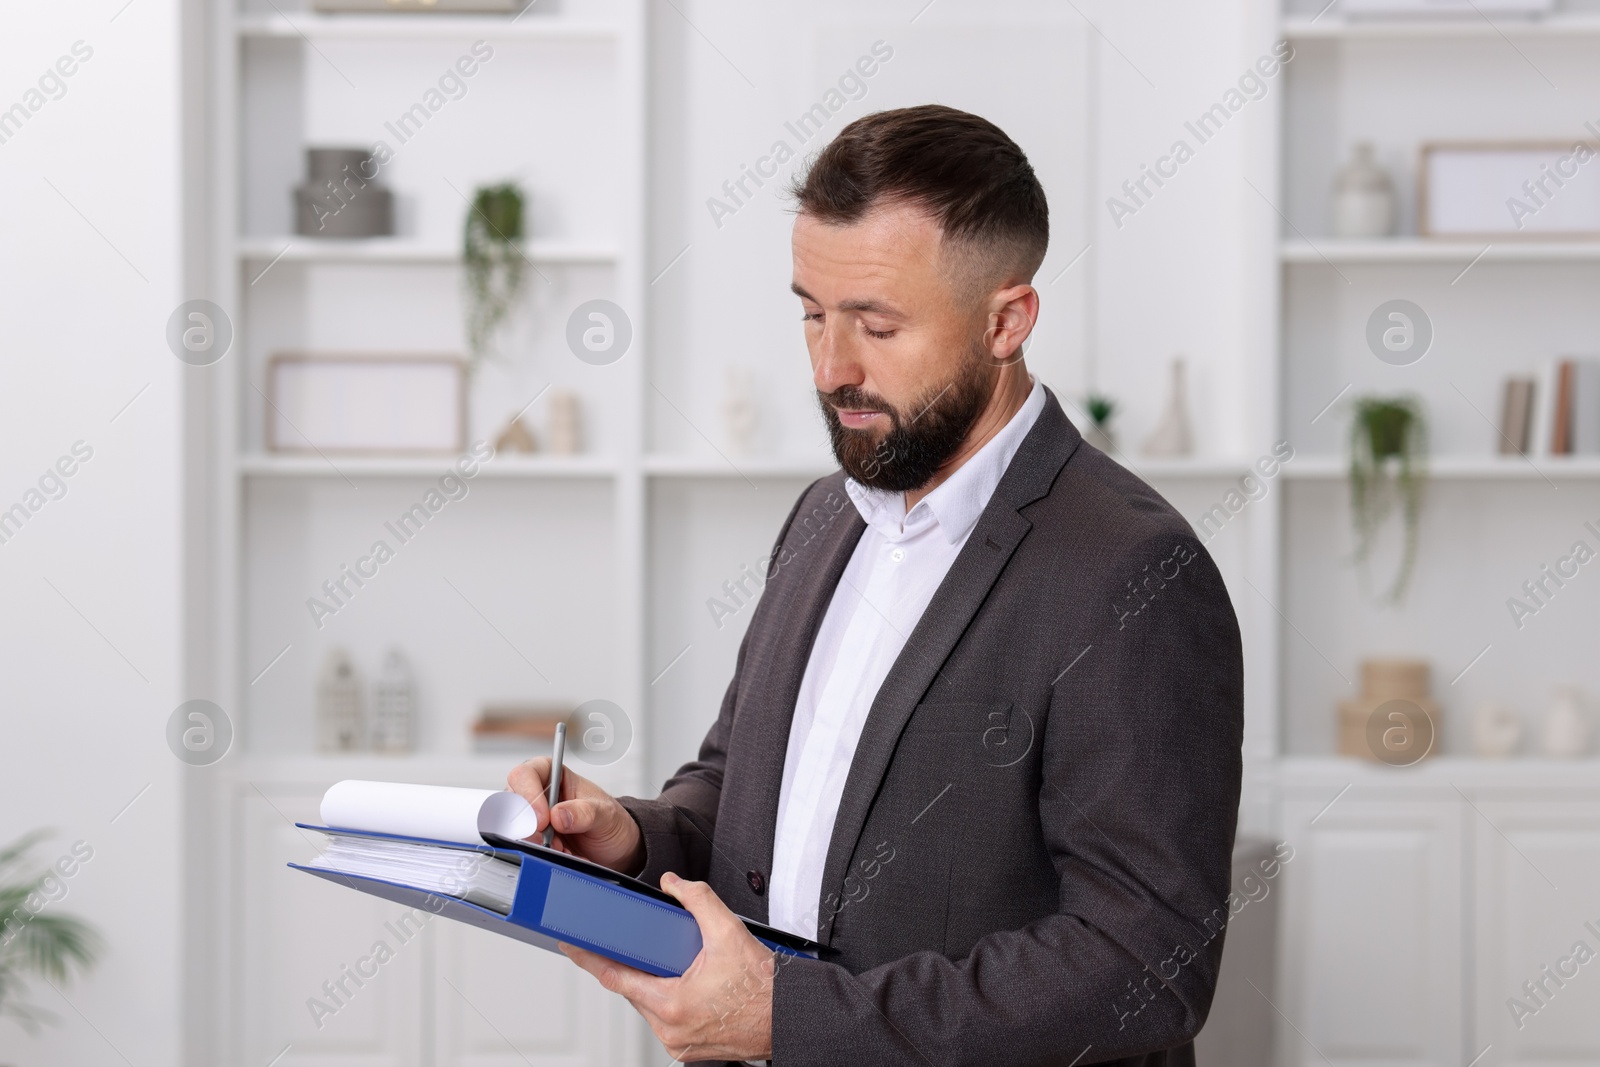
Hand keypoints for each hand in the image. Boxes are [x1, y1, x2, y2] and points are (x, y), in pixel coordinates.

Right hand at [506, 757, 643, 873]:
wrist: (615, 849)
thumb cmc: (609, 822)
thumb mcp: (605, 814)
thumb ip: (585, 812)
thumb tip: (559, 815)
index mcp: (552, 775)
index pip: (525, 775)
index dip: (528, 795)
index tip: (543, 820)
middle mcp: (536, 795)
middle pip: (511, 804)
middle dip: (530, 828)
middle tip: (550, 841)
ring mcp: (531, 820)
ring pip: (514, 831)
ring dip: (536, 845)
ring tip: (563, 849)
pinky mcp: (531, 842)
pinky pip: (523, 849)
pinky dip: (540, 857)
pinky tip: (561, 855)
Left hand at [562, 873, 775, 1061]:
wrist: (788, 1019)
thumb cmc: (764, 989)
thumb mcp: (729, 932)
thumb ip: (697, 900)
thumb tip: (674, 884)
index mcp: (672, 1004)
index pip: (615, 977)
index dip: (588, 958)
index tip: (570, 944)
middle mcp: (670, 1030)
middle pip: (632, 990)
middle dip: (628, 964)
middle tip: (627, 941)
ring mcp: (678, 1043)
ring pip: (648, 1006)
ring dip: (650, 983)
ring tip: (666, 961)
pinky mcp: (688, 1049)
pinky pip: (664, 1019)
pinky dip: (665, 998)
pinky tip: (680, 982)